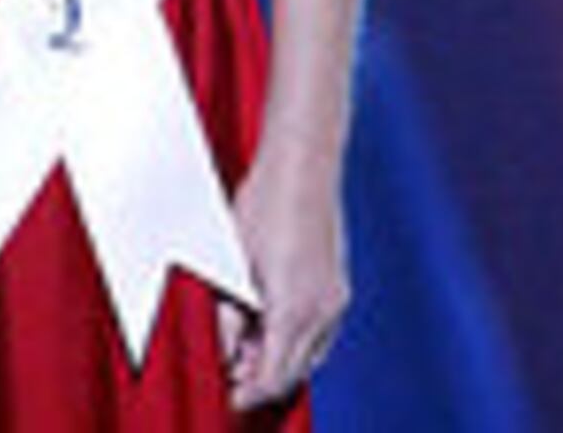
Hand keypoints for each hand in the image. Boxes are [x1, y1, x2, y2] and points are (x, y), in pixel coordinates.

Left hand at [217, 139, 348, 411]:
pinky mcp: (338, 287)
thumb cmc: (263, 206)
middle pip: (293, 372)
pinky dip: (295, 340)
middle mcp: (322, 311)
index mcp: (293, 310)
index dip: (249, 393)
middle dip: (263, 379)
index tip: (231, 398)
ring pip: (308, 354)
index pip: (273, 376)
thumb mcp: (233, 265)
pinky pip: (318, 333)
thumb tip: (223, 353)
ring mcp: (335, 298)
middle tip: (233, 372)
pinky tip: (269, 322)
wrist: (303, 165)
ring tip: (246, 341)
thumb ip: (228, 317)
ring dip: (280, 360)